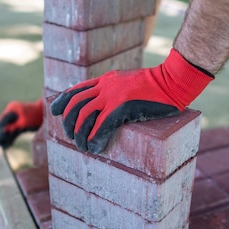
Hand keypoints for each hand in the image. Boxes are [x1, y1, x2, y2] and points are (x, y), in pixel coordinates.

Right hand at [0, 99, 43, 147]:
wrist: (48, 114)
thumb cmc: (37, 116)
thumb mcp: (24, 123)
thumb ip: (12, 127)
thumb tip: (2, 132)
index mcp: (12, 109)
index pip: (1, 122)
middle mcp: (12, 113)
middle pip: (3, 125)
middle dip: (0, 135)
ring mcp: (17, 118)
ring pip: (8, 129)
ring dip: (5, 138)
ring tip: (1, 147)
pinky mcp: (21, 122)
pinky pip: (14, 130)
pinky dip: (11, 137)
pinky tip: (8, 145)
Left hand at [50, 48, 212, 153]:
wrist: (173, 81)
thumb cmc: (158, 86)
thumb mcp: (130, 83)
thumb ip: (117, 91)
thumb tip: (110, 107)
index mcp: (106, 80)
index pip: (77, 89)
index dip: (63, 101)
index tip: (55, 111)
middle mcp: (106, 87)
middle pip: (76, 105)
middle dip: (70, 123)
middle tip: (72, 137)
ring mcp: (113, 96)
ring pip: (85, 116)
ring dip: (81, 135)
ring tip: (84, 147)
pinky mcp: (123, 107)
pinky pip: (102, 126)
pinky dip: (95, 139)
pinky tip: (95, 147)